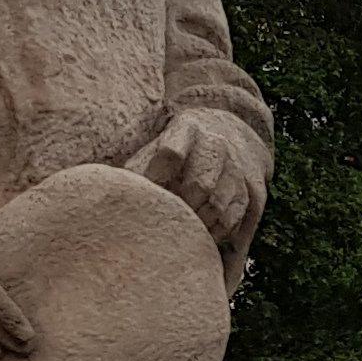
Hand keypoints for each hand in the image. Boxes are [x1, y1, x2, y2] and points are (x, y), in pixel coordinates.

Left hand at [125, 112, 266, 246]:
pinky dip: (215, 231)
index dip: (157, 177)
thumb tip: (114, 195)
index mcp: (186, 128)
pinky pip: (233, 218)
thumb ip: (136, 169)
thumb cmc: (173, 152)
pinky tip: (201, 232)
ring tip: (182, 227)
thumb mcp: (154, 148)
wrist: (222, 133)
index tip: (148, 192)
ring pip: (217, 205)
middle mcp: (216, 144)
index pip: (171, 153)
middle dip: (181, 207)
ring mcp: (235, 166)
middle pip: (199, 185)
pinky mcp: (247, 188)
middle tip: (166, 217)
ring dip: (197, 222)